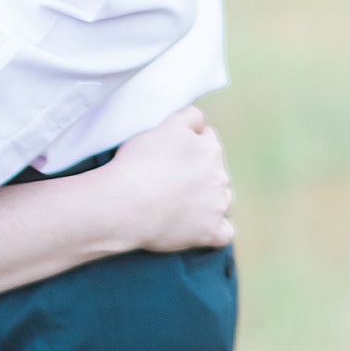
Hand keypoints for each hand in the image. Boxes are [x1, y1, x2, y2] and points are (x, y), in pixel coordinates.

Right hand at [100, 106, 235, 251]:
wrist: (124, 203)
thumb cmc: (137, 163)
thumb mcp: (161, 126)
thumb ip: (187, 118)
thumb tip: (199, 121)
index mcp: (209, 147)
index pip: (207, 136)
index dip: (189, 142)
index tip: (171, 150)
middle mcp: (219, 175)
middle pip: (215, 168)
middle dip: (199, 172)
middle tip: (169, 178)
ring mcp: (217, 205)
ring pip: (223, 199)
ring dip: (209, 199)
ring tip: (179, 203)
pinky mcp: (210, 231)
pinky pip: (225, 232)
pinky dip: (215, 230)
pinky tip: (199, 227)